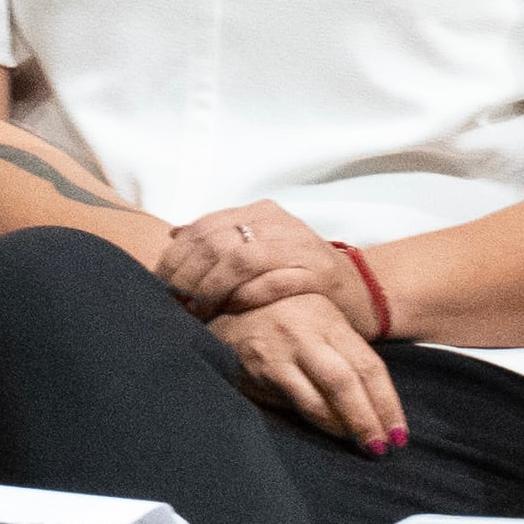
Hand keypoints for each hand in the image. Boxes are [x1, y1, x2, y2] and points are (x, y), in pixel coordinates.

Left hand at [157, 201, 367, 327]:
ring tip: (197, 310)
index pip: (204, 227)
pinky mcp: (319, 273)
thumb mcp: (259, 249)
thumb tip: (174, 234)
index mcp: (260, 213)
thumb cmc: (299, 274)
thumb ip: (221, 240)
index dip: (177, 256)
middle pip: (217, 243)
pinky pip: (273, 282)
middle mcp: (279, 223)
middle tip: (175, 300)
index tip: (161, 283)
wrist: (362, 292)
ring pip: (240, 260)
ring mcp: (300, 246)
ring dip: (213, 287)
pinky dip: (245, 296)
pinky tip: (230, 309)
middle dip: (189, 275)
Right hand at [210, 294, 412, 454]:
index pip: (369, 366)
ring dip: (338, 428)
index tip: (399, 434)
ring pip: (314, 400)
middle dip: (366, 421)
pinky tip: (319, 430)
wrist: (222, 294)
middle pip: (344, 383)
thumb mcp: (317, 319)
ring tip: (354, 444)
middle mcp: (303, 334)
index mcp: (328, 321)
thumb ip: (343, 353)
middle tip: (380, 448)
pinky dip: (306, 421)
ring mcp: (275, 352)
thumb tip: (375, 403)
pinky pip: (285, 403)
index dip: (387, 404)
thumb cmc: (281, 313)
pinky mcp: (251, 369)